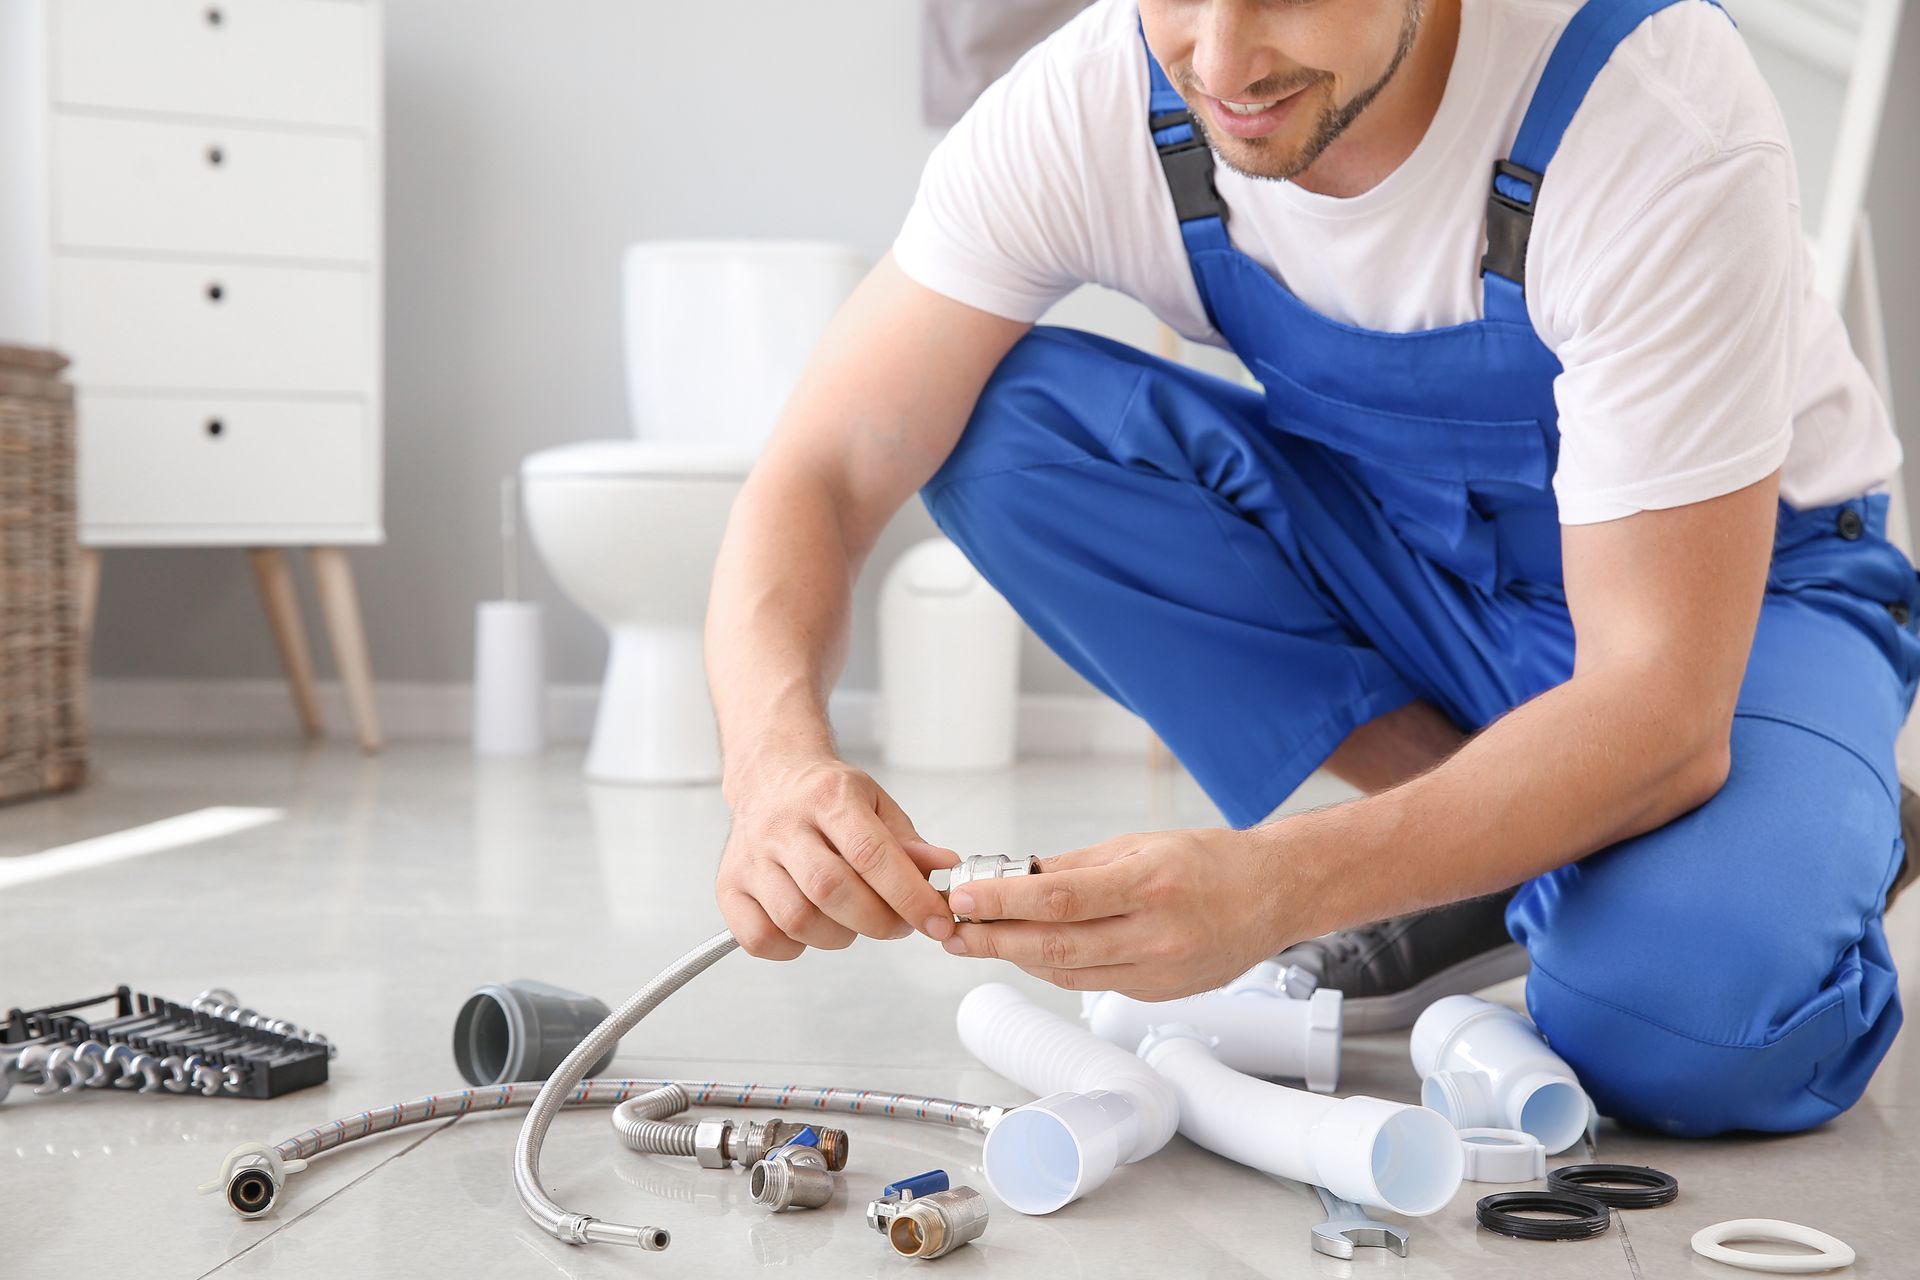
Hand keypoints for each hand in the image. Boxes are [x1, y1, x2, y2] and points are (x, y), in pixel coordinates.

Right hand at [717, 754, 957, 958]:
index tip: (936, 921)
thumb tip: (943, 870)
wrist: (770, 776)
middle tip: (898, 925)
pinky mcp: (728, 885)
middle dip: (877, 921)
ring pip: (796, 919)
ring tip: (854, 921)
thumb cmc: (826, 795)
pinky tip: (813, 927)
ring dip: (838, 935)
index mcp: (827, 797)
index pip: (871, 854)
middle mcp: (782, 825)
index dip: (909, 895)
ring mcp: (750, 857)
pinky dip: (793, 947)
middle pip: (831, 889)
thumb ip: (909, 843)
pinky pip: (759, 938)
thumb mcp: (876, 803)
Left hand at [941, 827, 1297, 998]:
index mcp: (1148, 885)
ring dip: (1018, 957)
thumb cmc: (1212, 861)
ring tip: (981, 942)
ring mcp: (1158, 971)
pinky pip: (1094, 983)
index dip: (1004, 903)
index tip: (966, 899)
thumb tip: (1020, 875)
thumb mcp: (1141, 843)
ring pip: (1069, 973)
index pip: (1059, 899)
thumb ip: (1076, 864)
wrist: (1274, 895)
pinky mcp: (1159, 993)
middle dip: (994, 941)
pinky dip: (1058, 968)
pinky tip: (1033, 952)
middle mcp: (1154, 934)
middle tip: (954, 933)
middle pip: (1055, 946)